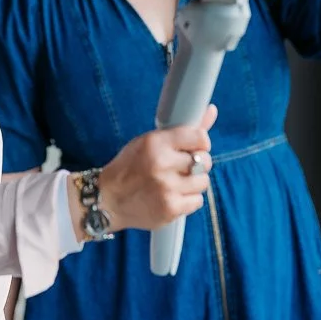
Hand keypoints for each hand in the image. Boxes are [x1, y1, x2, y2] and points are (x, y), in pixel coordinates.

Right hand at [97, 104, 217, 233]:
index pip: (199, 137)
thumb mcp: (149, 142)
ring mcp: (167, 188)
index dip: (201, 143)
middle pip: (204, 161)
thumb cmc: (130, 166)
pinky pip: (197, 201)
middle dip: (197, 164)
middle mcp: (161, 164)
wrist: (108, 200)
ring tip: (176, 182)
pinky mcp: (170, 209)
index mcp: (155, 143)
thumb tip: (212, 110)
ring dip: (193, 182)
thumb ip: (183, 131)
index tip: (195, 146)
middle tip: (181, 166)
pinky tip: (173, 195)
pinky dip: (188, 199)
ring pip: (203, 182)